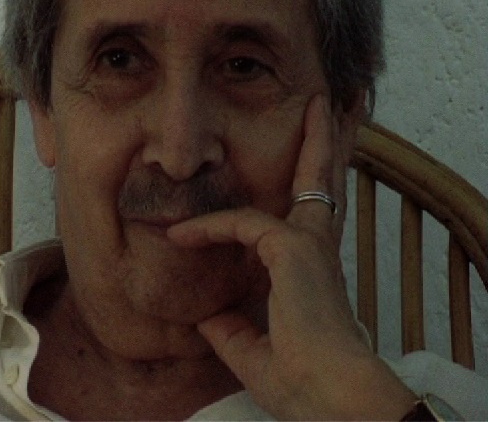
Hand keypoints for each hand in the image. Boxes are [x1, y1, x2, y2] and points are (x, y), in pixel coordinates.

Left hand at [168, 95, 416, 419]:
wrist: (326, 400)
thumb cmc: (301, 383)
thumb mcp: (250, 349)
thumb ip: (228, 326)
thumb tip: (204, 315)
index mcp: (311, 269)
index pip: (304, 217)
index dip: (294, 194)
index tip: (288, 175)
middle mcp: (316, 248)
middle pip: (323, 183)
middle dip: (325, 144)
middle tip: (326, 110)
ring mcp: (309, 244)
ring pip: (305, 179)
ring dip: (308, 143)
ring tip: (312, 110)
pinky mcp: (293, 250)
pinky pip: (240, 224)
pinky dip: (207, 227)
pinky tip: (178, 235)